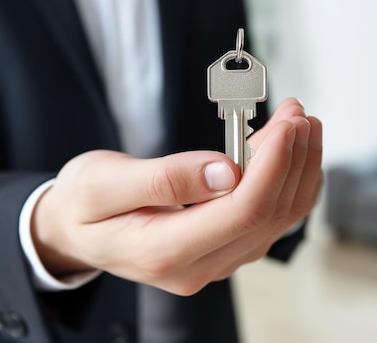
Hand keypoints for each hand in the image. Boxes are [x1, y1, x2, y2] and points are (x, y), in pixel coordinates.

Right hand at [32, 98, 322, 294]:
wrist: (75, 233)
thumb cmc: (83, 205)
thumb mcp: (103, 183)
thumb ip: (162, 179)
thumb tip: (225, 171)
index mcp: (164, 251)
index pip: (241, 211)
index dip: (273, 165)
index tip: (287, 124)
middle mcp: (198, 266)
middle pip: (268, 214)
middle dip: (292, 158)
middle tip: (298, 112)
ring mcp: (215, 261)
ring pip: (277, 218)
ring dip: (297, 168)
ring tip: (301, 122)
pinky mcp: (223, 249)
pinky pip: (270, 219)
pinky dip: (288, 182)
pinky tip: (292, 152)